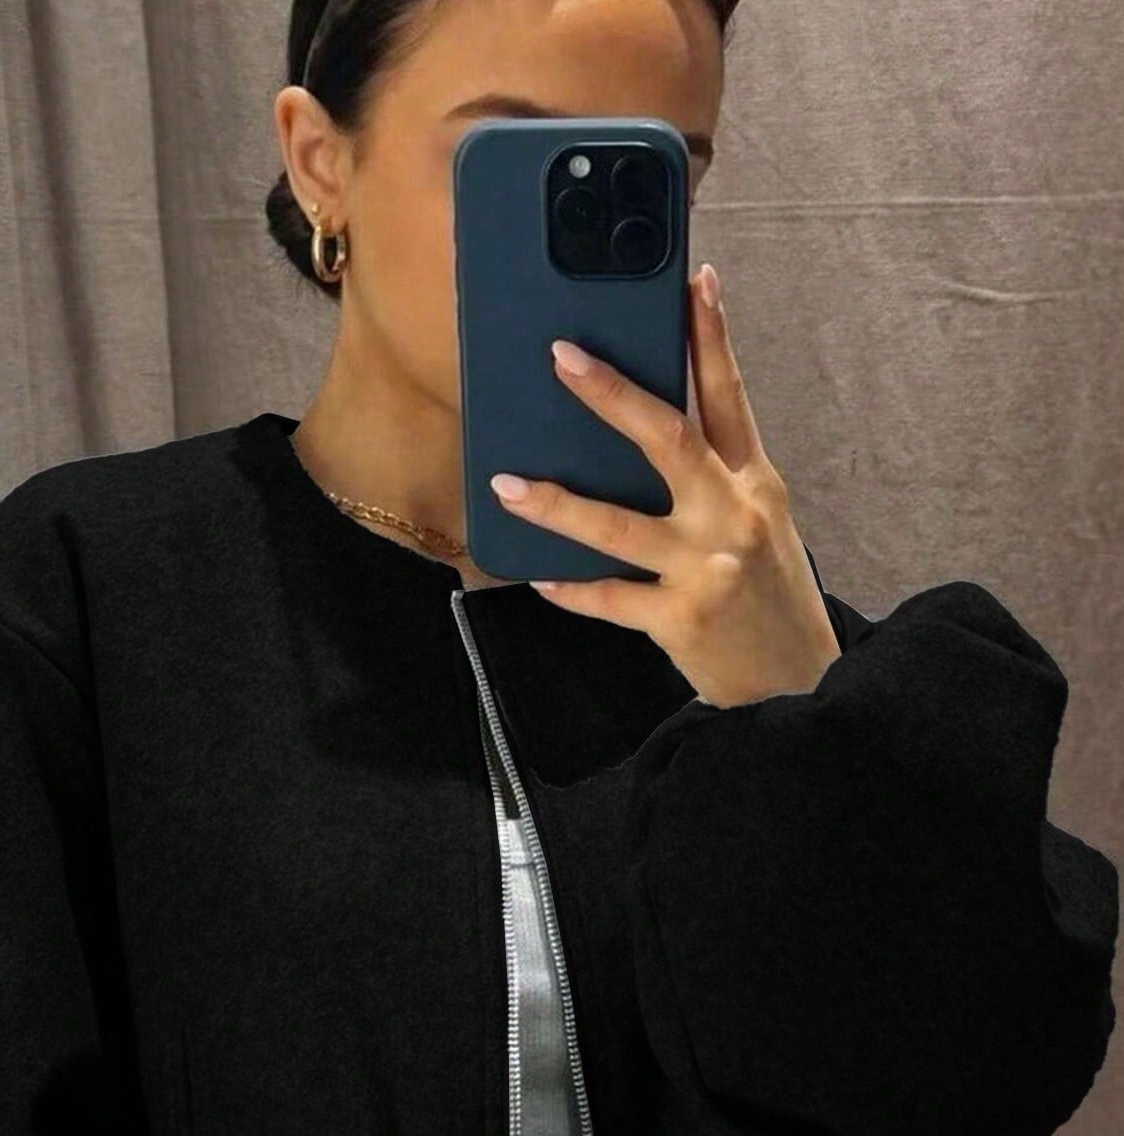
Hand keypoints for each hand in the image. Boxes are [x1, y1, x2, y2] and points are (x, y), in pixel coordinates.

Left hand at [487, 262, 840, 709]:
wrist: (799, 684)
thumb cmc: (769, 597)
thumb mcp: (760, 524)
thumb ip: (717, 477)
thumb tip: (648, 428)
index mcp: (756, 483)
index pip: (730, 396)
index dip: (711, 336)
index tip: (692, 281)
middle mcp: (732, 516)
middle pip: (671, 439)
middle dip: (613, 394)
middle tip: (562, 356)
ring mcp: (706, 568)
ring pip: (620, 525)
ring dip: (558, 503)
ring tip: (506, 483)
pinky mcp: (682, 620)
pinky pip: (612, 598)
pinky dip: (573, 588)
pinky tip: (540, 576)